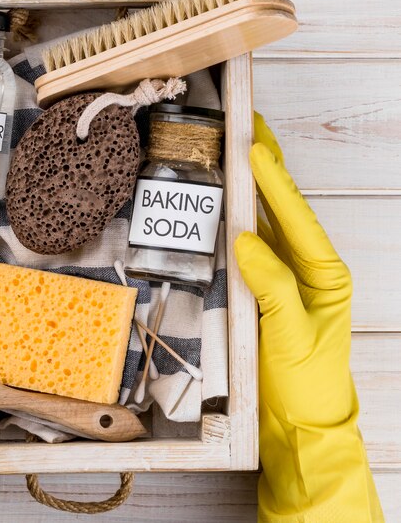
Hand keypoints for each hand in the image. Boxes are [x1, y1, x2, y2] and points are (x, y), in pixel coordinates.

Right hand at [234, 113, 382, 521]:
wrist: (297, 421)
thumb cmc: (305, 382)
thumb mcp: (292, 334)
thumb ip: (272, 285)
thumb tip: (245, 240)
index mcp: (323, 274)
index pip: (296, 217)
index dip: (273, 180)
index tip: (254, 146)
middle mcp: (305, 268)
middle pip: (283, 208)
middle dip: (267, 168)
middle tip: (249, 128)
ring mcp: (283, 276)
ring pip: (266, 220)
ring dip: (252, 186)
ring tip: (237, 152)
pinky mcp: (262, 287)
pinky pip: (251, 244)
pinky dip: (239, 217)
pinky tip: (227, 201)